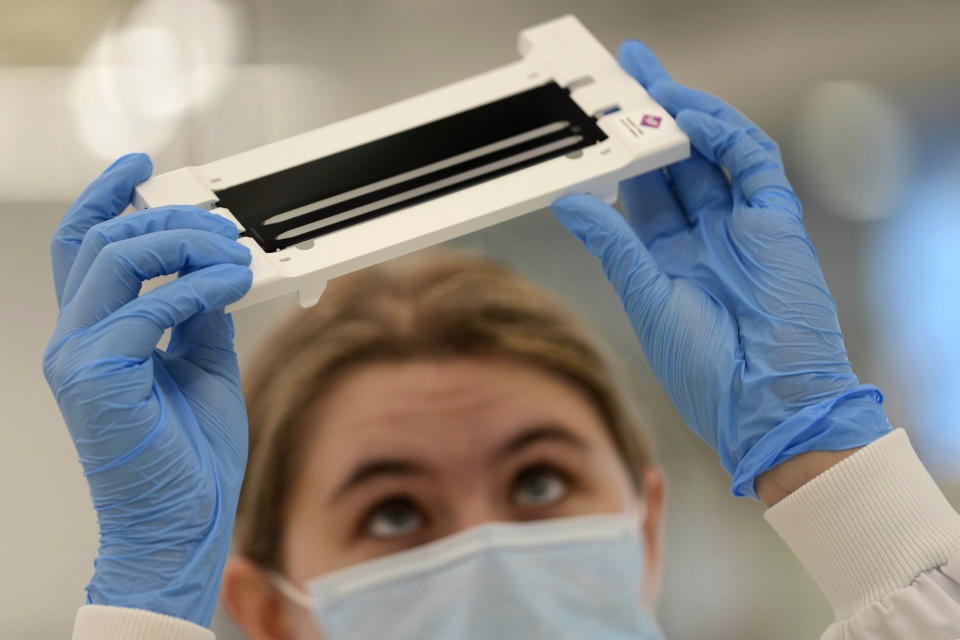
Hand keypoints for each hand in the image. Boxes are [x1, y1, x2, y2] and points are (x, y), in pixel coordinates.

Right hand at [42, 154, 252, 624]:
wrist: (184, 520)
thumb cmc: (188, 455)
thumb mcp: (202, 364)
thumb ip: (199, 315)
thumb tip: (214, 272)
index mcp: (96, 334)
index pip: (83, 248)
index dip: (106, 198)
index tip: (140, 168)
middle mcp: (77, 340)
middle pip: (103, 241)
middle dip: (169, 221)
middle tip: (221, 228)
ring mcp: (79, 358)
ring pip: (115, 261)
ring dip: (182, 246)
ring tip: (231, 255)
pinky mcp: (97, 378)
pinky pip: (146, 310)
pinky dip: (194, 289)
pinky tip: (230, 285)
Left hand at [552, 41, 889, 498]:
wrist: (765, 402)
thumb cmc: (705, 368)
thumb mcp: (646, 297)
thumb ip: (613, 244)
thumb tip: (569, 202)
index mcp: (668, 261)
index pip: (642, 194)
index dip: (621, 157)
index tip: (595, 126)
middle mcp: (704, 239)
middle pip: (675, 166)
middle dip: (652, 122)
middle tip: (627, 76)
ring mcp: (741, 227)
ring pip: (712, 156)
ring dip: (686, 118)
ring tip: (654, 83)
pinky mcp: (776, 222)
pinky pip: (752, 164)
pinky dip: (726, 135)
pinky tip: (694, 117)